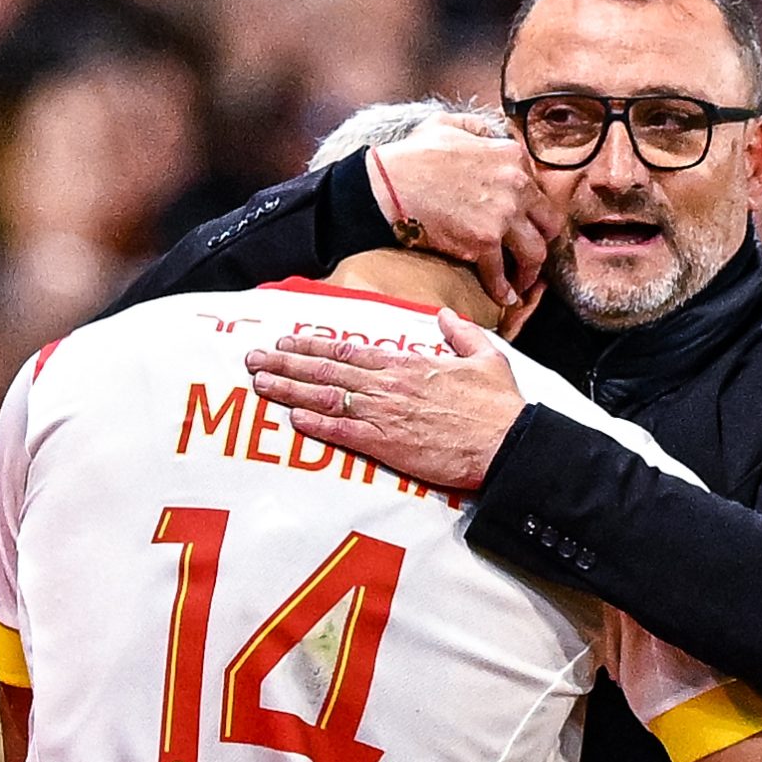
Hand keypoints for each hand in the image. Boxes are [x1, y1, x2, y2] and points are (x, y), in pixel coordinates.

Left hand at [247, 309, 524, 489]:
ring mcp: (385, 415)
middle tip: (254, 358)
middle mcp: (389, 386)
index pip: (349, 350)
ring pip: (326, 397)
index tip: (287, 340)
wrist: (507, 443)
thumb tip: (446, 316)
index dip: (313, 345)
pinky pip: (342, 432)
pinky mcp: (387, 446)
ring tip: (260, 383)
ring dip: (290, 389)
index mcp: (408, 364)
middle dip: (287, 363)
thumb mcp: (486, 358)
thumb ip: (460, 335)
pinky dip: (315, 424)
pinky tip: (292, 418)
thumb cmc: (499, 406)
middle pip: (327, 370)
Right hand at [368, 116, 560, 306]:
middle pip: (549, 223)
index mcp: (512, 157)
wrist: (389, 184)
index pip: (540, 190)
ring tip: (522, 281)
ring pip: (534, 253)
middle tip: (533, 253)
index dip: (535, 210)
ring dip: (530, 272)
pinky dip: (502, 289)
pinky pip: (501, 273)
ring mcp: (502, 216)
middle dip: (544, 241)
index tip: (529, 223)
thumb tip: (486, 132)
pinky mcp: (482, 242)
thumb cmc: (413, 155)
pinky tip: (502, 297)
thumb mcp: (448, 125)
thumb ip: (476, 127)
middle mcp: (516, 186)